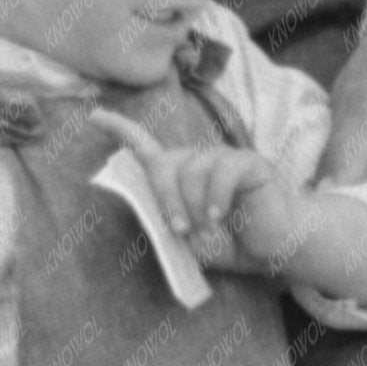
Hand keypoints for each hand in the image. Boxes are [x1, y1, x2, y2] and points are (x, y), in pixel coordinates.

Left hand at [92, 113, 298, 274]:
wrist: (273, 248)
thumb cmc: (231, 242)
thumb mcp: (188, 239)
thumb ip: (167, 221)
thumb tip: (150, 206)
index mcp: (180, 175)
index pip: (146, 146)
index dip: (120, 130)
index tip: (94, 116)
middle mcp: (198, 160)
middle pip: (163, 165)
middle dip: (165, 199)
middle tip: (180, 229)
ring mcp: (223, 157)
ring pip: (191, 171)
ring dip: (194, 205)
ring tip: (209, 227)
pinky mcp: (248, 162)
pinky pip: (222, 171)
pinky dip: (217, 196)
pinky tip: (221, 215)